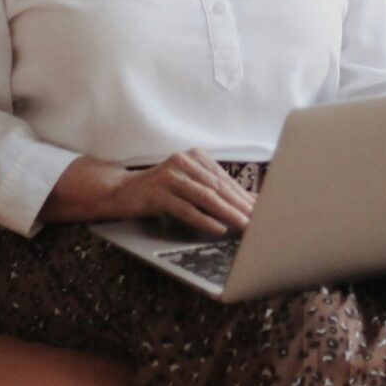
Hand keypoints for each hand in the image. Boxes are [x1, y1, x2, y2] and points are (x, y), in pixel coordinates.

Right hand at [105, 149, 257, 235]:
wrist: (122, 191)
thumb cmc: (160, 190)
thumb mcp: (188, 184)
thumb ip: (214, 190)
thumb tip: (249, 203)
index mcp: (194, 157)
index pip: (224, 179)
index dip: (244, 195)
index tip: (263, 209)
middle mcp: (183, 162)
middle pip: (218, 186)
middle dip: (241, 205)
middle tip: (260, 219)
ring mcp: (169, 177)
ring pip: (205, 197)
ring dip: (228, 212)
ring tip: (244, 225)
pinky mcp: (157, 194)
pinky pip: (185, 208)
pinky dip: (203, 219)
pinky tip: (218, 228)